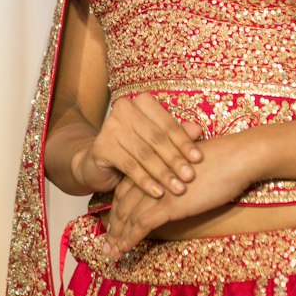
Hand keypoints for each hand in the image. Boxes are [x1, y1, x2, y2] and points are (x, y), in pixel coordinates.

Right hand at [73, 94, 203, 198]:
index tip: (199, 159)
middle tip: (190, 177)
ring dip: (163, 173)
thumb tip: (198, 130)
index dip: (184, 142)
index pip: (167, 123)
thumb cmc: (132, 150)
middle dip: (176, 159)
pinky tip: (158, 193)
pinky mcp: (101, 146)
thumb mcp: (156, 142)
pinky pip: (129, 166)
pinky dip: (146, 181)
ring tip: (178, 188)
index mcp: (141, 102)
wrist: (96, 163)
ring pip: (144, 154)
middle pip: (157, 138)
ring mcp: (110, 126)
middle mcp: (124, 109)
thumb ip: (176, 135)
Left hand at [102, 131, 262, 259]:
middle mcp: (151, 177)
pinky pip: (140, 225)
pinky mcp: (168, 205)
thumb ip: (177, 174)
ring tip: (110, 253)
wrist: (236, 158)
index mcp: (155, 166)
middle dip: (113, 225)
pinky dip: (128, 239)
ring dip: (116, 237)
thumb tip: (178, 187)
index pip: (126, 189)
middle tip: (107, 242)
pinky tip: (123, 250)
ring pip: (128, 217)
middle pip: (122, 204)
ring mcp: (158, 191)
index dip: (117, 207)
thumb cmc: (222, 159)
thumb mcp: (191, 163)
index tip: (113, 222)